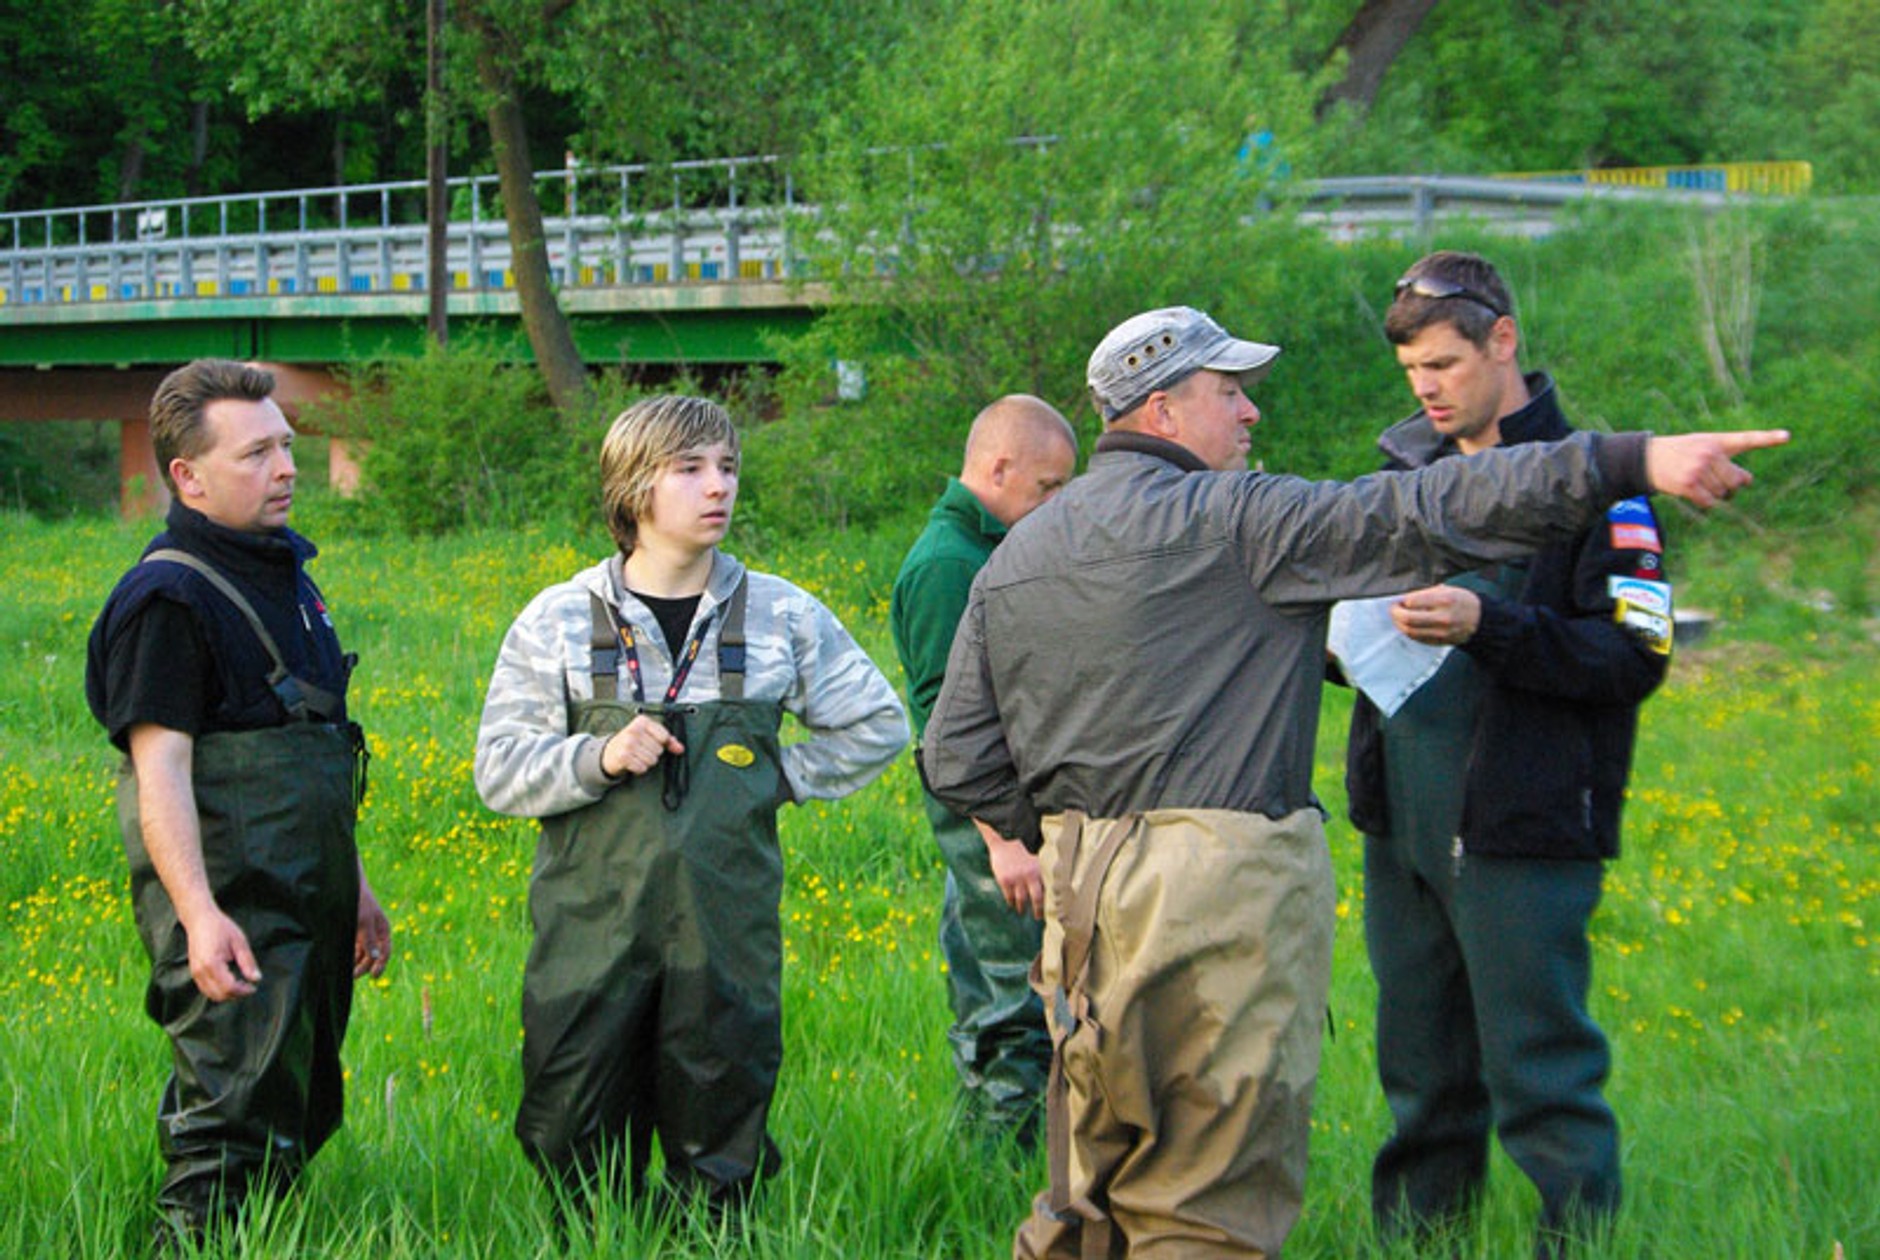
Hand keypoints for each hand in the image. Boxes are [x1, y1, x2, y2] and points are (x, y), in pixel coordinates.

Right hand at [183, 905, 261, 1001]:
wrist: (199, 919)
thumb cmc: (221, 928)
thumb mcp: (239, 942)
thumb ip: (248, 962)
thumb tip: (256, 979)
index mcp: (212, 963)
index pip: (228, 988)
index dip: (243, 991)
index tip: (253, 987)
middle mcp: (200, 971)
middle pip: (219, 995)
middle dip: (236, 994)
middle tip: (248, 986)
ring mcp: (195, 973)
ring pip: (211, 995)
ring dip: (227, 994)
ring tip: (240, 983)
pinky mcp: (194, 972)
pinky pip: (206, 989)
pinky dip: (218, 991)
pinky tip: (229, 981)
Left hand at [354, 877, 391, 979]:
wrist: (344, 886)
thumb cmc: (358, 901)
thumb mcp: (364, 921)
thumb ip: (369, 940)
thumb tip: (375, 957)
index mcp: (382, 929)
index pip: (385, 951)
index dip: (381, 964)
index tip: (374, 976)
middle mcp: (374, 933)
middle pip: (373, 955)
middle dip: (365, 966)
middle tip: (353, 975)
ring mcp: (362, 933)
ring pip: (362, 954)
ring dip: (356, 963)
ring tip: (347, 970)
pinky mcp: (351, 932)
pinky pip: (353, 948)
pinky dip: (350, 955)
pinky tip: (342, 960)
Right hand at [601, 714, 684, 778]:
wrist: (610, 752)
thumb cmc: (632, 742)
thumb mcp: (649, 735)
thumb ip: (668, 740)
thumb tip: (680, 749)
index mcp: (642, 721)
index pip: (664, 737)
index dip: (661, 743)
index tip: (652, 742)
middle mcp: (634, 730)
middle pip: (659, 750)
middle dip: (652, 753)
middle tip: (641, 750)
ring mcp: (628, 743)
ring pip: (652, 760)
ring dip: (646, 762)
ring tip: (637, 756)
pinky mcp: (623, 757)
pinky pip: (642, 768)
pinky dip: (639, 768)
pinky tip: (632, 762)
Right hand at [979, 822, 1043, 919]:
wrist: (1004, 840)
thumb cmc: (1021, 851)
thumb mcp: (1035, 859)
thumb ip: (1040, 873)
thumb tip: (1049, 889)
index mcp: (1039, 870)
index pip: (1048, 889)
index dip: (1051, 901)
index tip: (1053, 910)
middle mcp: (1029, 876)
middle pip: (1037, 899)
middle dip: (1039, 910)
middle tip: (1038, 917)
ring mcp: (1017, 879)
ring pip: (1021, 900)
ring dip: (1022, 907)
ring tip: (1022, 910)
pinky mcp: (1005, 881)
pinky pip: (1009, 896)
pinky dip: (1011, 901)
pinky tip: (1012, 903)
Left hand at [1390, 585, 1480, 645]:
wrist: (1480, 620)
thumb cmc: (1462, 601)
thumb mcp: (1448, 590)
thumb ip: (1426, 593)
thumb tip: (1405, 599)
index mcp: (1445, 600)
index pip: (1412, 601)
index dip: (1401, 601)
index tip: (1399, 600)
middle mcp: (1443, 617)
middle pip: (1408, 618)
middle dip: (1395, 613)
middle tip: (1393, 609)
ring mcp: (1441, 632)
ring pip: (1410, 630)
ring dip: (1399, 624)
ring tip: (1398, 617)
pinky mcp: (1439, 642)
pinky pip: (1417, 638)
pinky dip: (1408, 631)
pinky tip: (1407, 625)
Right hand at [1645, 430, 1788, 508]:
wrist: (1648, 458)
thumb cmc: (1680, 453)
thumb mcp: (1703, 447)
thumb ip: (1727, 460)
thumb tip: (1747, 481)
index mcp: (1717, 441)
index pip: (1746, 439)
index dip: (1768, 438)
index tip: (1786, 436)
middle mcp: (1710, 454)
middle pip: (1737, 481)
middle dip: (1731, 487)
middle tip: (1720, 484)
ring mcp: (1699, 469)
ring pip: (1723, 493)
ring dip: (1716, 495)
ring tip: (1702, 486)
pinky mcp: (1688, 485)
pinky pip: (1709, 502)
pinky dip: (1706, 503)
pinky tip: (1695, 494)